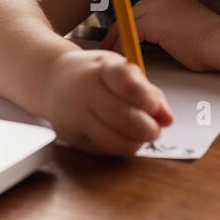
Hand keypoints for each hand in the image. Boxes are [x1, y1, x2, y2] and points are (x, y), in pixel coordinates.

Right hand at [41, 48, 173, 156]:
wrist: (52, 81)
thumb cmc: (93, 74)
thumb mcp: (120, 69)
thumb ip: (147, 92)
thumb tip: (168, 119)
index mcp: (101, 69)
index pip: (127, 84)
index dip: (146, 99)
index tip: (155, 107)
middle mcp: (85, 92)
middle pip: (122, 117)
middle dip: (146, 128)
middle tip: (155, 129)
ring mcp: (76, 117)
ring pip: (112, 139)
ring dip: (135, 142)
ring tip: (141, 136)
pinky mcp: (73, 137)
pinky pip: (103, 149)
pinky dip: (120, 148)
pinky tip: (124, 139)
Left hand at [102, 0, 219, 71]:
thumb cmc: (214, 45)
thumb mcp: (188, 33)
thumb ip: (170, 32)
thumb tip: (157, 44)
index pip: (143, 9)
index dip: (130, 24)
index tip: (122, 37)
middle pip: (130, 13)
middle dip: (117, 30)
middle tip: (107, 46)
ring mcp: (158, 7)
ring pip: (126, 22)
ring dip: (116, 40)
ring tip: (109, 55)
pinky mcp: (154, 21)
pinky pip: (130, 34)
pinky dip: (123, 46)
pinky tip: (122, 60)